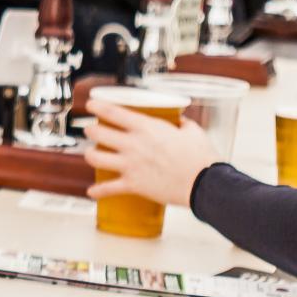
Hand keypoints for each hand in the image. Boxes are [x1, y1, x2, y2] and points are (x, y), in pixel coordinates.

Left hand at [85, 102, 218, 210]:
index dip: (97, 106)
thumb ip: (183, 124)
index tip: (90, 104)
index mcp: (146, 128)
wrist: (205, 184)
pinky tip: (92, 192)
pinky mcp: (133, 184)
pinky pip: (108, 188)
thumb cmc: (201, 158)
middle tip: (91, 130)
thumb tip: (181, 121)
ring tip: (91, 154)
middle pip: (98, 133)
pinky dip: (98, 191)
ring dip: (90, 155)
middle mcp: (133, 144)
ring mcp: (130, 165)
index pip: (113, 112)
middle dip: (90, 130)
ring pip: (95, 158)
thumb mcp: (193, 132)